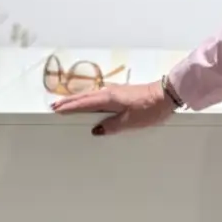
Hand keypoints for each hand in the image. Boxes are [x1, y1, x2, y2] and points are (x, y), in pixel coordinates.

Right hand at [49, 78, 175, 135]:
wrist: (167, 95)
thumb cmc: (150, 108)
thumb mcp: (130, 122)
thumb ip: (111, 126)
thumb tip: (95, 130)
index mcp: (108, 98)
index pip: (83, 103)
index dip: (69, 106)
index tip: (56, 109)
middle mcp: (109, 92)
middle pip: (84, 97)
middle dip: (69, 101)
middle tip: (55, 106)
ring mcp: (116, 91)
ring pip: (91, 95)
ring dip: (78, 99)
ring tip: (67, 104)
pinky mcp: (122, 93)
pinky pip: (99, 96)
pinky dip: (89, 99)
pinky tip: (89, 102)